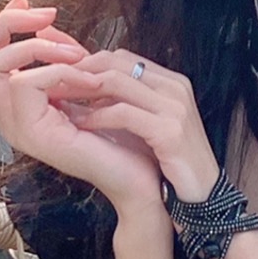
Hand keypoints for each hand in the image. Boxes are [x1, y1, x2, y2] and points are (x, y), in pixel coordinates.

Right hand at [0, 0, 163, 213]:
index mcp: (14, 104)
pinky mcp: (30, 134)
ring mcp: (15, 127)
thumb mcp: (81, 82)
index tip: (32, 4)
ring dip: (39, 49)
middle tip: (48, 16)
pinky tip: (92, 81)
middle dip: (10, 24)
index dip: (2, 22)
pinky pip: (25, 82)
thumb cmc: (117, 134)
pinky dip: (60, 72)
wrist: (137, 176)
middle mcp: (6, 116)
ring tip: (81, 58)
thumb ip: (58, 55)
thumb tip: (44, 20)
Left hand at [62, 49, 221, 204]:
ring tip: (59, 100)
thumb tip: (91, 90)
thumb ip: (128, 104)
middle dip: (80, 70)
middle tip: (51, 82)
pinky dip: (98, 117)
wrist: (206, 201)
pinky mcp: (170, 131)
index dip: (88, 62)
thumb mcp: (152, 128)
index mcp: (172, 83)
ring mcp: (175, 108)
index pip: (122, 57)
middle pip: (116, 61)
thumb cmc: (175, 169)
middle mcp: (175, 88)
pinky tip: (80, 124)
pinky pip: (124, 114)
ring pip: (116, 81)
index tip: (61, 73)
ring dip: (82, 89)